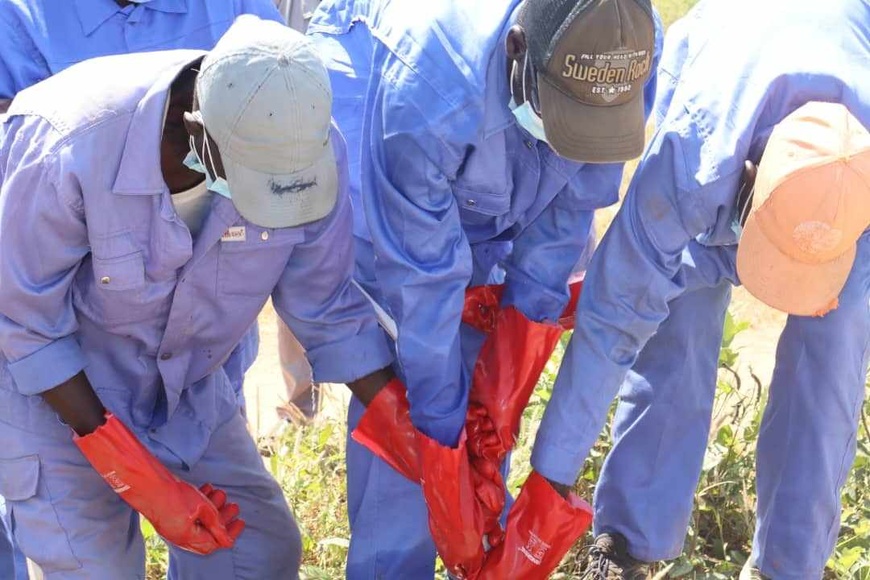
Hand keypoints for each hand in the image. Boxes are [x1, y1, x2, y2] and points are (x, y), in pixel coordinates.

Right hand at [74, 413, 243, 554]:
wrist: (148, 483)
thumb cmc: (174, 495)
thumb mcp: (201, 507)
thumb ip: (215, 523)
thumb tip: (227, 540)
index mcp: (188, 538)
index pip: (214, 543)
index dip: (229, 533)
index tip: (241, 521)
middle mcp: (180, 536)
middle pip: (207, 533)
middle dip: (222, 519)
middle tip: (234, 506)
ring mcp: (173, 526)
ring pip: (199, 521)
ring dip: (212, 508)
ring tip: (221, 493)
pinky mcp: (169, 515)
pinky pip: (189, 514)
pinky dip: (200, 503)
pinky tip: (207, 489)